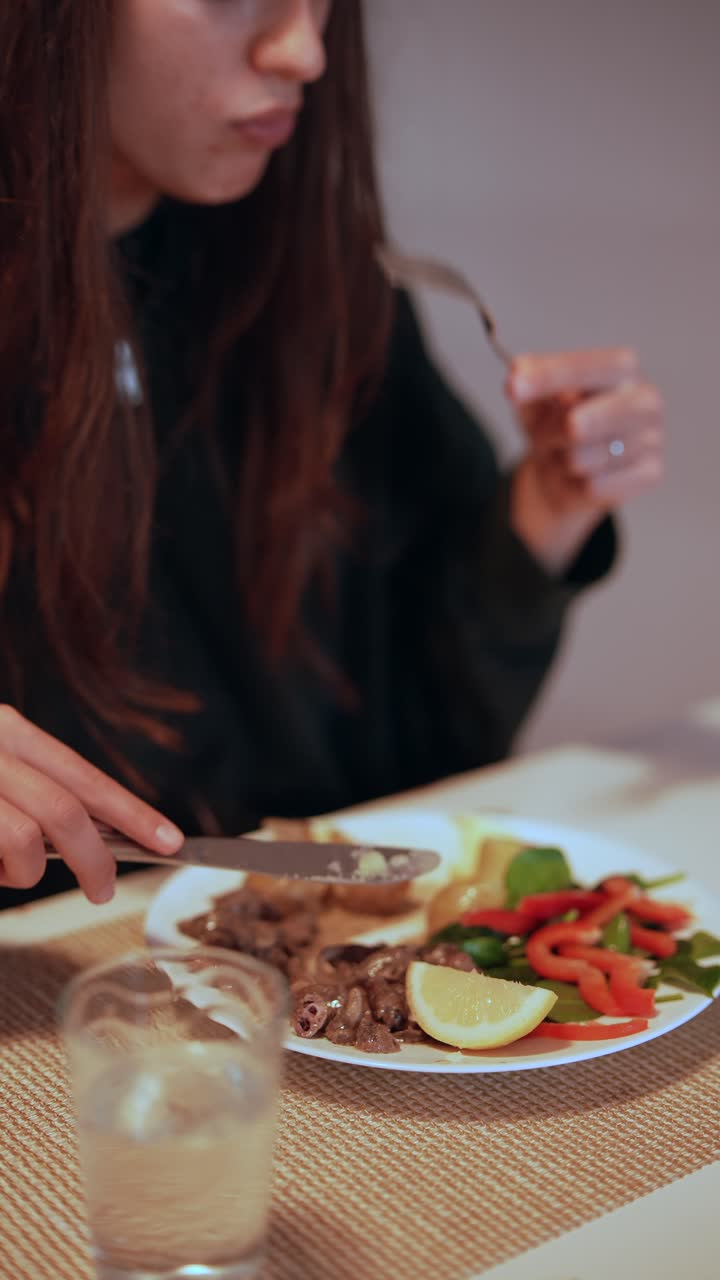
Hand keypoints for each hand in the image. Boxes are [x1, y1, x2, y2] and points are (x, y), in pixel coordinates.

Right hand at [0, 707, 183, 902]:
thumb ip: (36, 794)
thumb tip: (93, 837)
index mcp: (10, 732)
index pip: (85, 775)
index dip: (131, 811)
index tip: (167, 837)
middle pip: (67, 809)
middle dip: (96, 859)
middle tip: (103, 889)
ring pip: (30, 838)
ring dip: (29, 872)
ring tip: (10, 873)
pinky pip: (2, 853)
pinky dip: (2, 874)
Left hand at [506, 347, 663, 571]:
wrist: (563, 475)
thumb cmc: (555, 426)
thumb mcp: (533, 399)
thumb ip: (527, 381)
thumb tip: (518, 372)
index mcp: (621, 369)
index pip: (592, 366)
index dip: (552, 376)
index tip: (514, 387)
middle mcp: (644, 400)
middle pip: (609, 412)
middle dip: (566, 425)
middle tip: (553, 429)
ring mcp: (651, 438)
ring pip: (594, 455)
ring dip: (561, 460)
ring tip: (562, 455)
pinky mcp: (650, 473)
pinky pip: (599, 486)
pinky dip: (577, 485)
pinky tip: (580, 477)